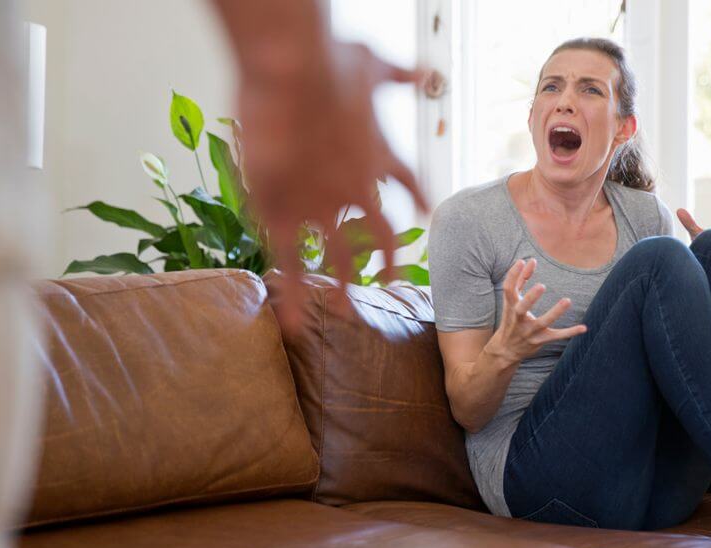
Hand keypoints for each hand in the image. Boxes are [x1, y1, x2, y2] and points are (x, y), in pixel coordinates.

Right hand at [238, 41, 429, 332]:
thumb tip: (426, 69)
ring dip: (341, 285)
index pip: (410, 184)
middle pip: (383, 234)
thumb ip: (399, 73)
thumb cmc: (330, 58)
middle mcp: (359, 189)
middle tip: (394, 280)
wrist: (293, 70)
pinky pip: (290, 263)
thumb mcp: (371, 62)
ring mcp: (323, 205)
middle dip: (389, 259)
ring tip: (344, 311)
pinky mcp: (284, 211)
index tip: (423, 211)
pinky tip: (293, 324)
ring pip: (339, 257)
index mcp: (381, 154)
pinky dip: (292, 295)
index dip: (417, 197)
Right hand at [486, 259, 587, 364]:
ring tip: (567, 300)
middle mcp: (518, 319)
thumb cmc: (511, 318)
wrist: (506, 349)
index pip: (508, 289)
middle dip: (530, 298)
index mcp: (510, 306)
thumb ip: (520, 279)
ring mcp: (530, 331)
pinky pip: (556, 336)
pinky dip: (570, 332)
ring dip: (555, 312)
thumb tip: (530, 260)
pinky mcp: (540, 340)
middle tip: (542, 286)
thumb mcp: (512, 300)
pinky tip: (584, 328)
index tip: (522, 261)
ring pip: (543, 322)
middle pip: (522, 309)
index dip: (513, 275)